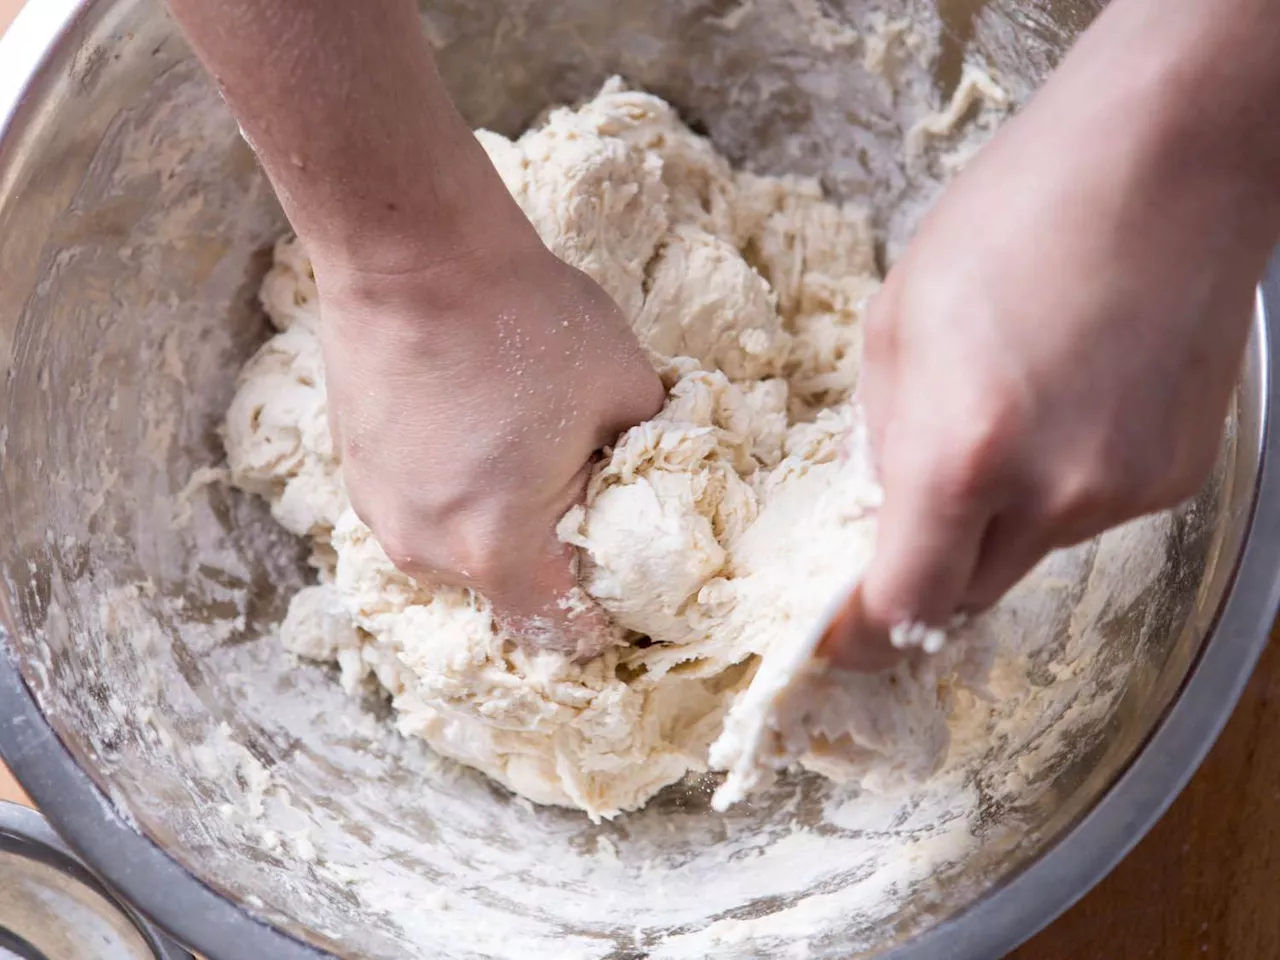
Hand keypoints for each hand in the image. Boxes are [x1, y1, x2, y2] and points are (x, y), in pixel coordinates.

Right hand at [314, 231, 664, 657]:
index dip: (602, 614)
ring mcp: (382, 516)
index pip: (560, 630)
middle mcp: (426, 553)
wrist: (412, 251)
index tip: (623, 579)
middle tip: (582, 492)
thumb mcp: (628, 391)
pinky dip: (457, 492)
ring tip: (522, 450)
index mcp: (497, 549)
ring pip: (463, 552)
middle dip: (552, 557)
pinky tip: (476, 429)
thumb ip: (653, 460)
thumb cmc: (524, 319)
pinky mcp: (357, 476)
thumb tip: (656, 482)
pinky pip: (426, 511)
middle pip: (509, 592)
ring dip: (499, 523)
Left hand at [828, 8, 1279, 669]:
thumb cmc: (1016, 215)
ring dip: (996, 517)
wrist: (1168, 156)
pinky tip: (1065, 402)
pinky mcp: (1177, 475)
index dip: (865, 636)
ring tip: (1006, 411)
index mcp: (959, 455)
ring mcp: (1124, 491)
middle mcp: (1051, 495)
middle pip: (966, 596)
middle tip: (910, 513)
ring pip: (1030, 552)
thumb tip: (882, 508)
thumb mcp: (897, 322)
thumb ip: (883, 437)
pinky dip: (1058, 485)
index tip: (843, 639)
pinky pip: (1089, 513)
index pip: (905, 607)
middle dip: (926, 571)